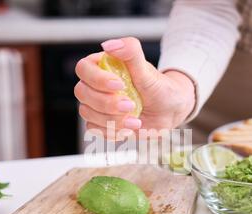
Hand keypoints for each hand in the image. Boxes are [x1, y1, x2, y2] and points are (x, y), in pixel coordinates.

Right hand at [74, 37, 194, 137]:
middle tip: (130, 105)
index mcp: (102, 66)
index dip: (97, 79)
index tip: (119, 85)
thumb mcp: (147, 70)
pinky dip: (113, 131)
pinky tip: (129, 127)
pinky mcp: (101, 123)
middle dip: (106, 103)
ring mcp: (96, 105)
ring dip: (112, 119)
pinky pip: (95, 129)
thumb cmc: (158, 88)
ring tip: (135, 119)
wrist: (169, 111)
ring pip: (87, 114)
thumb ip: (130, 52)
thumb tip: (109, 45)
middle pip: (82, 93)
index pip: (83, 69)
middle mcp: (95, 85)